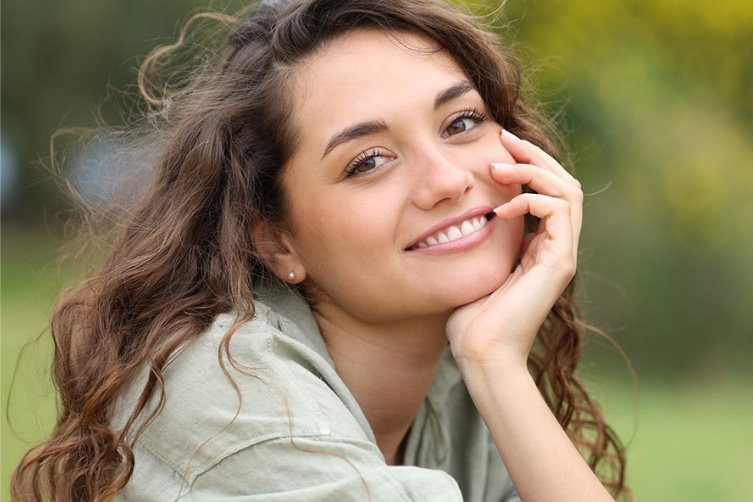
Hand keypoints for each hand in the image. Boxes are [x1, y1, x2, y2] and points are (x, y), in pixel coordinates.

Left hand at [446, 130, 582, 372]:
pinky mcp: (559, 263)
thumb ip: (482, 237)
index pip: (547, 191)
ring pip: (568, 191)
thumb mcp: (475, 265)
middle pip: (564, 183)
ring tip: (499, 167)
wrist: (481, 353)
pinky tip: (499, 209)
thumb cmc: (470, 316)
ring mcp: (561, 254)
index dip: (527, 164)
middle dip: (534, 156)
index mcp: (539, 246)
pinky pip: (558, 212)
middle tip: (503, 139)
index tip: (496, 147)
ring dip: (533, 171)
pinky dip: (531, 200)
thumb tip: (467, 210)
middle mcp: (556, 247)